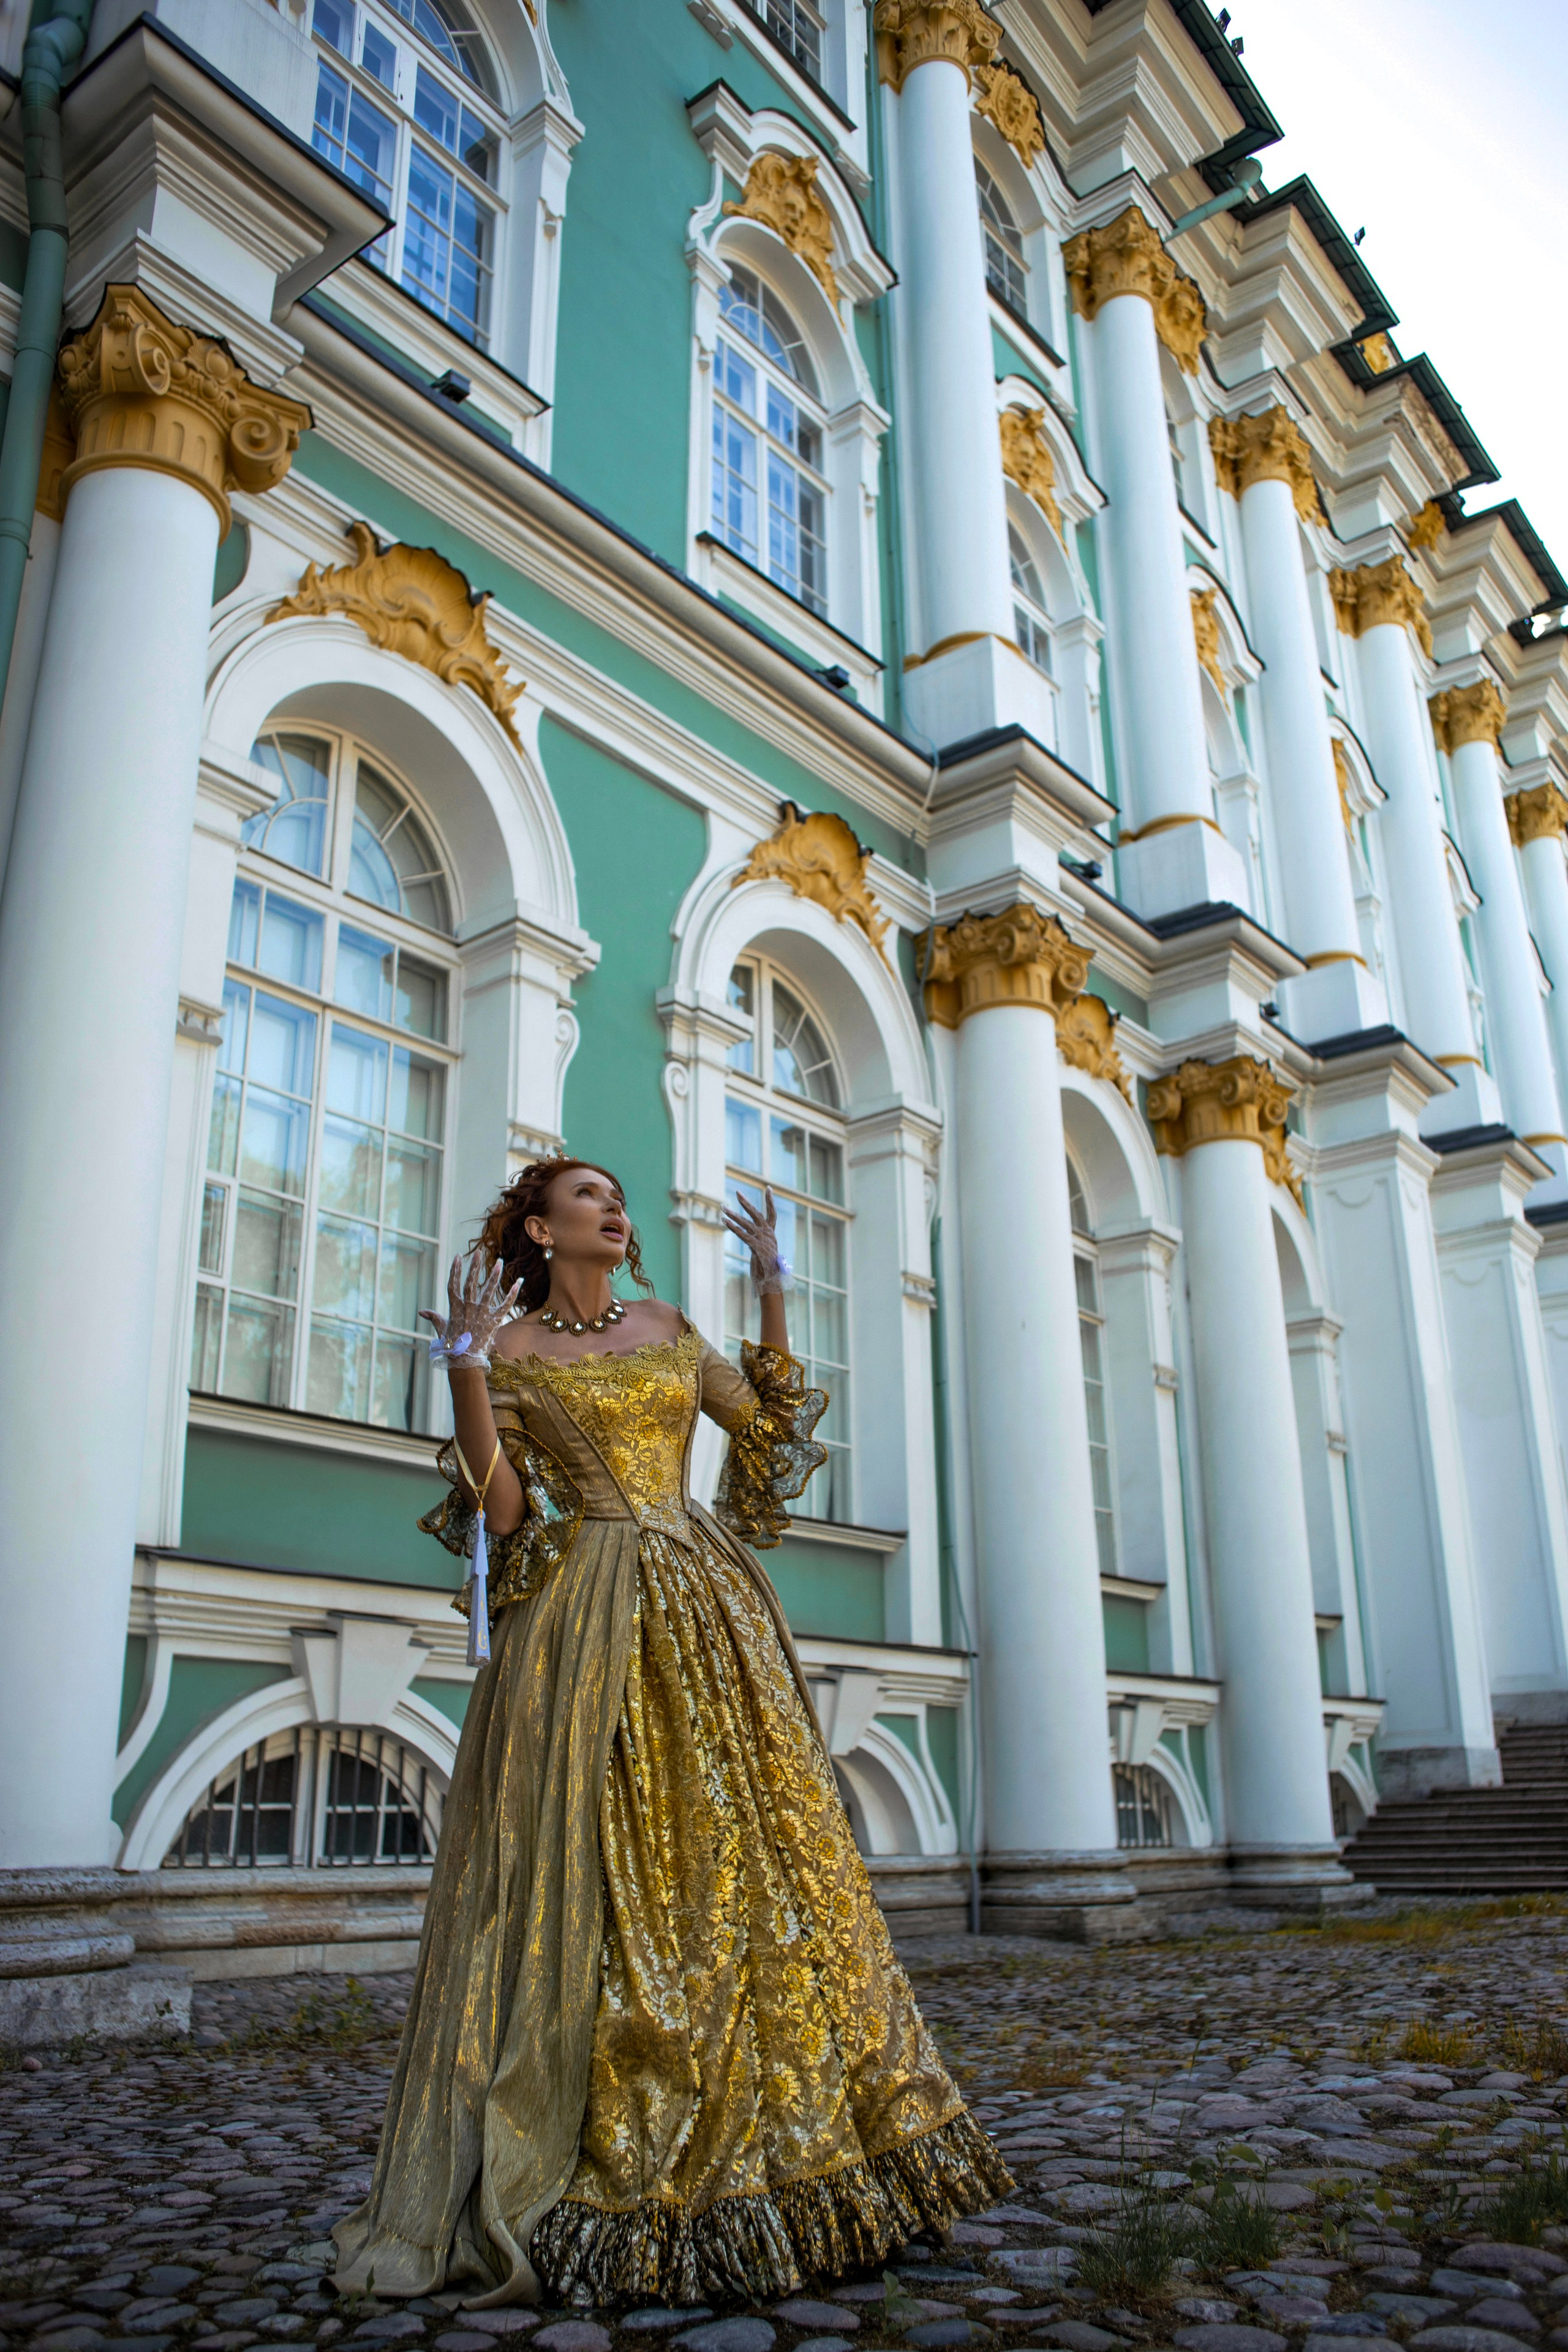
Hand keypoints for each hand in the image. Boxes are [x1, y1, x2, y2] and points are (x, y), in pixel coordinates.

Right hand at [420, 1252, 522, 1370]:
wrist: (464, 1361)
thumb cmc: (452, 1346)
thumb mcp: (442, 1329)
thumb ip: (434, 1317)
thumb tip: (421, 1311)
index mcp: (455, 1309)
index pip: (453, 1285)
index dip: (455, 1270)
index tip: (458, 1256)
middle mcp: (468, 1309)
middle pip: (471, 1283)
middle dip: (474, 1267)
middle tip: (479, 1253)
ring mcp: (481, 1314)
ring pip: (488, 1291)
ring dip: (494, 1275)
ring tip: (499, 1262)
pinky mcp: (494, 1322)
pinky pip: (505, 1306)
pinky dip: (513, 1294)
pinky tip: (519, 1282)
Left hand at [722, 1186, 789, 1295]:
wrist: (771, 1280)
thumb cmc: (766, 1268)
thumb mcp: (764, 1251)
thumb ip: (759, 1241)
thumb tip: (751, 1238)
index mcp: (771, 1234)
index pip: (772, 1213)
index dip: (770, 1201)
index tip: (769, 1187)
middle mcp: (768, 1234)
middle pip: (757, 1214)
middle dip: (746, 1203)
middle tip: (737, 1193)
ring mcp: (763, 1240)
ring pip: (746, 1223)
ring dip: (733, 1215)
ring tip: (723, 1207)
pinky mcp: (756, 1247)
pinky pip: (742, 1234)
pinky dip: (733, 1227)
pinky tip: (724, 1221)